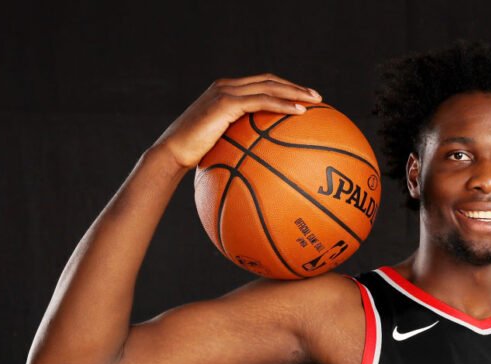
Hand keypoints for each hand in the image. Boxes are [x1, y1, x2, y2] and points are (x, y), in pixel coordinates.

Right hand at [152, 73, 321, 168]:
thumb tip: (258, 157)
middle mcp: (226, 86)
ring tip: (316, 101)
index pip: (260, 84)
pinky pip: (262, 101)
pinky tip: (299, 112)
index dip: (284, 88)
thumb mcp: (219, 145)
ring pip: (269, 86)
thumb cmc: (194, 157)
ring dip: (295, 92)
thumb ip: (237, 141)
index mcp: (225, 92)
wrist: (172, 154)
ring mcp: (225, 91)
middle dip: (295, 87)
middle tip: (317, 97)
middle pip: (269, 80)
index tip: (303, 98)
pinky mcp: (226, 103)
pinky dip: (282, 104)